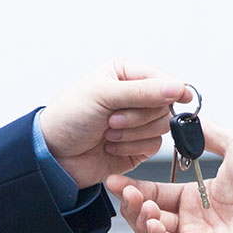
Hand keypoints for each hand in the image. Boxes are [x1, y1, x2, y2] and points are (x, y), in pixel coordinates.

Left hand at [39, 61, 192, 186]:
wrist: (52, 156)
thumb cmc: (68, 117)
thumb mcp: (103, 95)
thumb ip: (143, 91)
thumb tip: (177, 87)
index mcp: (125, 76)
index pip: (161, 79)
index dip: (171, 89)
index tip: (180, 98)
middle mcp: (134, 98)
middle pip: (164, 105)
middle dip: (137, 116)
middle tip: (111, 119)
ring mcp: (137, 123)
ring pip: (161, 127)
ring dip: (131, 133)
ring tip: (107, 132)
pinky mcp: (138, 146)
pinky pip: (153, 146)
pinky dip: (131, 147)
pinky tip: (110, 145)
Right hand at [106, 121, 232, 232]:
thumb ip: (209, 134)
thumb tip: (188, 117)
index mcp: (198, 200)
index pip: (155, 195)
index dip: (133, 188)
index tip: (115, 178)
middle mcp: (195, 225)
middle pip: (147, 219)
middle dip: (132, 205)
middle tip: (123, 190)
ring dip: (141, 223)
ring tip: (142, 205)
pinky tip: (153, 224)